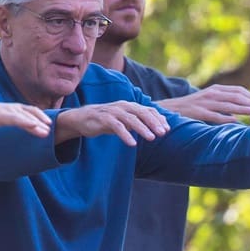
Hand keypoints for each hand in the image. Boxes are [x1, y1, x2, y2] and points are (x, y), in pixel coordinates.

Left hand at [0, 99, 50, 140]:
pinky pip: (30, 110)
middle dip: (35, 123)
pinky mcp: (17, 107)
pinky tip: (48, 122)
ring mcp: (13, 107)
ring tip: (50, 128)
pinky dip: (39, 114)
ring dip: (40, 118)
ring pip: (29, 111)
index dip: (24, 121)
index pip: (13, 117)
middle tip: (46, 133)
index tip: (34, 127)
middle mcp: (8, 108)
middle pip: (24, 115)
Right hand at [55, 101, 169, 145]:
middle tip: (163, 134)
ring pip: (131, 119)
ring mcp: (113, 112)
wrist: (82, 118)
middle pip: (142, 113)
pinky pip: (117, 127)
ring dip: (143, 129)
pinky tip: (132, 144)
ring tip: (151, 138)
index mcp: (130, 106)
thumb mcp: (124, 121)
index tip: (167, 130)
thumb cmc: (106, 120)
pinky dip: (125, 135)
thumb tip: (156, 130)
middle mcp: (123, 106)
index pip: (148, 111)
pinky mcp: (103, 119)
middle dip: (154, 123)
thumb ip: (138, 123)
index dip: (159, 119)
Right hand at [160, 85, 249, 124]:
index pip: (238, 90)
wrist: (171, 108)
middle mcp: (212, 93)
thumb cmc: (192, 107)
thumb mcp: (209, 100)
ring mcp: (205, 102)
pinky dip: (226, 118)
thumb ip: (223, 102)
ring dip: (243, 109)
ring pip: (229, 105)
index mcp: (216, 89)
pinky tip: (236, 121)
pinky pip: (215, 115)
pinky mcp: (198, 112)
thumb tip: (239, 111)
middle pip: (236, 96)